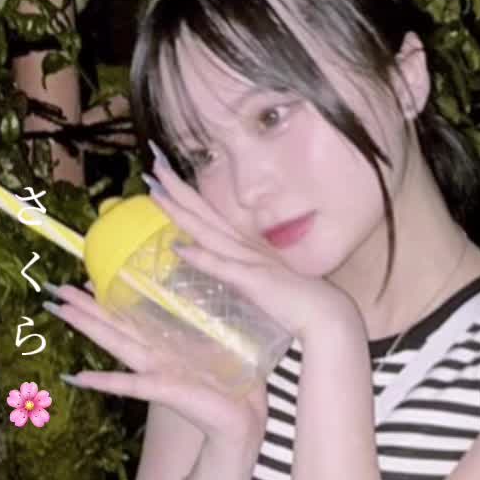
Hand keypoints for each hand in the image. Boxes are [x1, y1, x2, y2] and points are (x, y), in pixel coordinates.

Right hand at [42, 280, 270, 449]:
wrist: (244, 415)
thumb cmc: (234, 380)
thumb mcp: (219, 339)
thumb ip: (203, 319)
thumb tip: (196, 289)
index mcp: (166, 342)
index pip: (131, 315)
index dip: (107, 298)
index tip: (85, 281)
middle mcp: (154, 355)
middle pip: (113, 325)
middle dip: (85, 308)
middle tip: (57, 290)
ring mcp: (155, 371)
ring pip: (115, 343)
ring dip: (87, 327)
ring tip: (61, 312)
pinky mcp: (165, 389)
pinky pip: (129, 385)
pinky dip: (103, 382)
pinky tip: (77, 379)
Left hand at [143, 148, 356, 348]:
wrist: (325, 314)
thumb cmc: (294, 300)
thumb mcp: (256, 281)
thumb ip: (233, 270)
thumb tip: (204, 260)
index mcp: (242, 245)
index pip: (207, 215)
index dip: (184, 196)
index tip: (162, 176)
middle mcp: (242, 246)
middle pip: (203, 212)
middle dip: (177, 189)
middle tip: (153, 165)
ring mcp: (247, 260)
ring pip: (207, 230)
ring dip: (181, 210)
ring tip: (157, 191)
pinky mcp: (252, 280)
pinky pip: (222, 266)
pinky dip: (201, 256)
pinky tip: (180, 246)